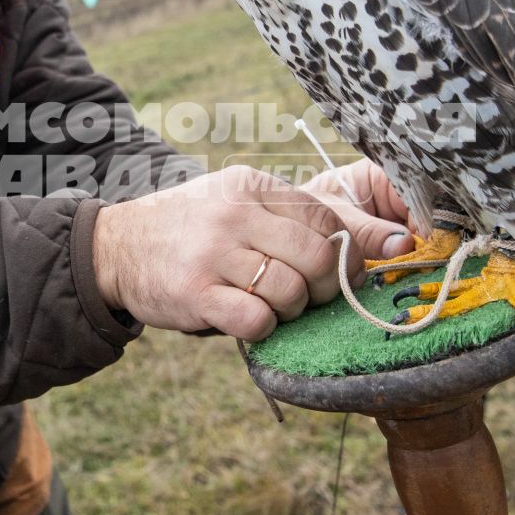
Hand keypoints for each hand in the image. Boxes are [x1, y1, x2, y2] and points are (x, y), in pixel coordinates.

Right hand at [89, 165, 413, 340]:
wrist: (116, 247)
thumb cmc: (196, 229)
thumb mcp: (243, 205)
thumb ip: (307, 219)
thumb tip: (398, 242)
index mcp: (252, 186)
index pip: (326, 218)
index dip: (347, 253)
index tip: (340, 273)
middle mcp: (234, 214)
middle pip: (317, 257)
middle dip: (325, 287)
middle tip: (309, 296)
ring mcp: (212, 253)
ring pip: (290, 291)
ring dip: (291, 310)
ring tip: (270, 305)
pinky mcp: (194, 293)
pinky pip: (256, 319)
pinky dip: (264, 328)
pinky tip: (248, 319)